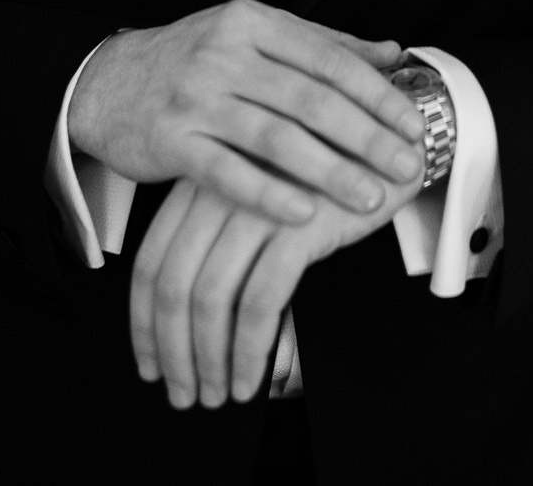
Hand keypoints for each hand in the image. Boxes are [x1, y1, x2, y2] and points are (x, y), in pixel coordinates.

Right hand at [67, 0, 423, 222]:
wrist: (107, 82)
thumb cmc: (192, 59)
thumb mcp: (253, 35)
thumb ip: (321, 44)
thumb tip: (390, 51)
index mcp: (253, 21)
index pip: (328, 57)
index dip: (376, 93)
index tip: (411, 123)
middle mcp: (224, 52)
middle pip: (309, 98)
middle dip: (365, 136)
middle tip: (404, 165)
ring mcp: (195, 97)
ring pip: (274, 136)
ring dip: (327, 170)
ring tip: (366, 198)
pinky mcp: (170, 140)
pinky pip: (226, 172)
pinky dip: (267, 194)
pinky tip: (302, 214)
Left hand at [129, 156, 424, 407]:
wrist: (390, 138)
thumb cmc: (325, 169)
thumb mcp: (259, 190)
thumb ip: (221, 228)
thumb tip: (189, 311)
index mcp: (201, 179)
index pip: (150, 259)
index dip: (143, 321)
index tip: (149, 363)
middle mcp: (220, 189)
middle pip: (171, 284)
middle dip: (171, 351)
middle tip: (184, 395)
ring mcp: (257, 205)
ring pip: (210, 298)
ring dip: (208, 360)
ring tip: (218, 395)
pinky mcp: (298, 225)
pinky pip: (259, 303)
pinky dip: (249, 351)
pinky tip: (252, 380)